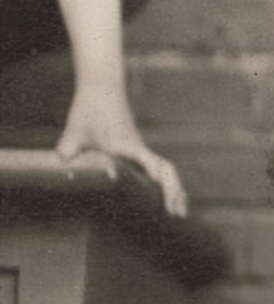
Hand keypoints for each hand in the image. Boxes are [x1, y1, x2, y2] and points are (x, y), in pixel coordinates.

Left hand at [57, 91, 188, 215]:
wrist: (103, 89)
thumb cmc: (89, 109)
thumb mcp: (75, 129)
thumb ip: (69, 148)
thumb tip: (64, 164)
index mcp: (125, 145)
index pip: (148, 162)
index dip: (156, 177)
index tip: (162, 193)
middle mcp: (138, 149)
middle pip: (166, 170)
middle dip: (174, 191)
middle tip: (178, 215)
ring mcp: (140, 150)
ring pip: (166, 170)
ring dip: (175, 189)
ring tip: (180, 212)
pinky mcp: (138, 150)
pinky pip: (158, 168)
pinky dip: (166, 183)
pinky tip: (164, 197)